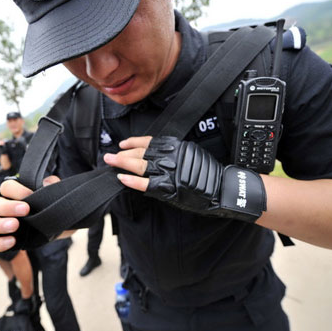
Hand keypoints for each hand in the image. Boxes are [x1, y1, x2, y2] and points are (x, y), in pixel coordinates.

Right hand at [0, 175, 59, 251]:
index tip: (30, 194)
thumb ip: (51, 185)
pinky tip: (12, 241)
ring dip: (1, 224)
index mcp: (11, 194)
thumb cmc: (45, 207)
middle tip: (25, 209)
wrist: (50, 227)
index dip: (17, 190)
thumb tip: (48, 183)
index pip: (6, 187)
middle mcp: (1, 208)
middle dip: (8, 207)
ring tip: (15, 225)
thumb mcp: (50, 195)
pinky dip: (1, 242)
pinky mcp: (0, 241)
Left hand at [106, 136, 266, 222]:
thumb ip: (173, 152)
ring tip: (110, 162)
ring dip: (122, 164)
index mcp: (175, 146)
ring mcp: (168, 172)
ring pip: (139, 165)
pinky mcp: (168, 188)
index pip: (149, 141)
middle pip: (140, 153)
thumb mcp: (191, 153)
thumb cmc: (209, 173)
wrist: (222, 189)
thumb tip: (155, 154)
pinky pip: (145, 183)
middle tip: (109, 154)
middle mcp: (170, 156)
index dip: (133, 142)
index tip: (123, 144)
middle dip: (122, 153)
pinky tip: (121, 178)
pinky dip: (132, 181)